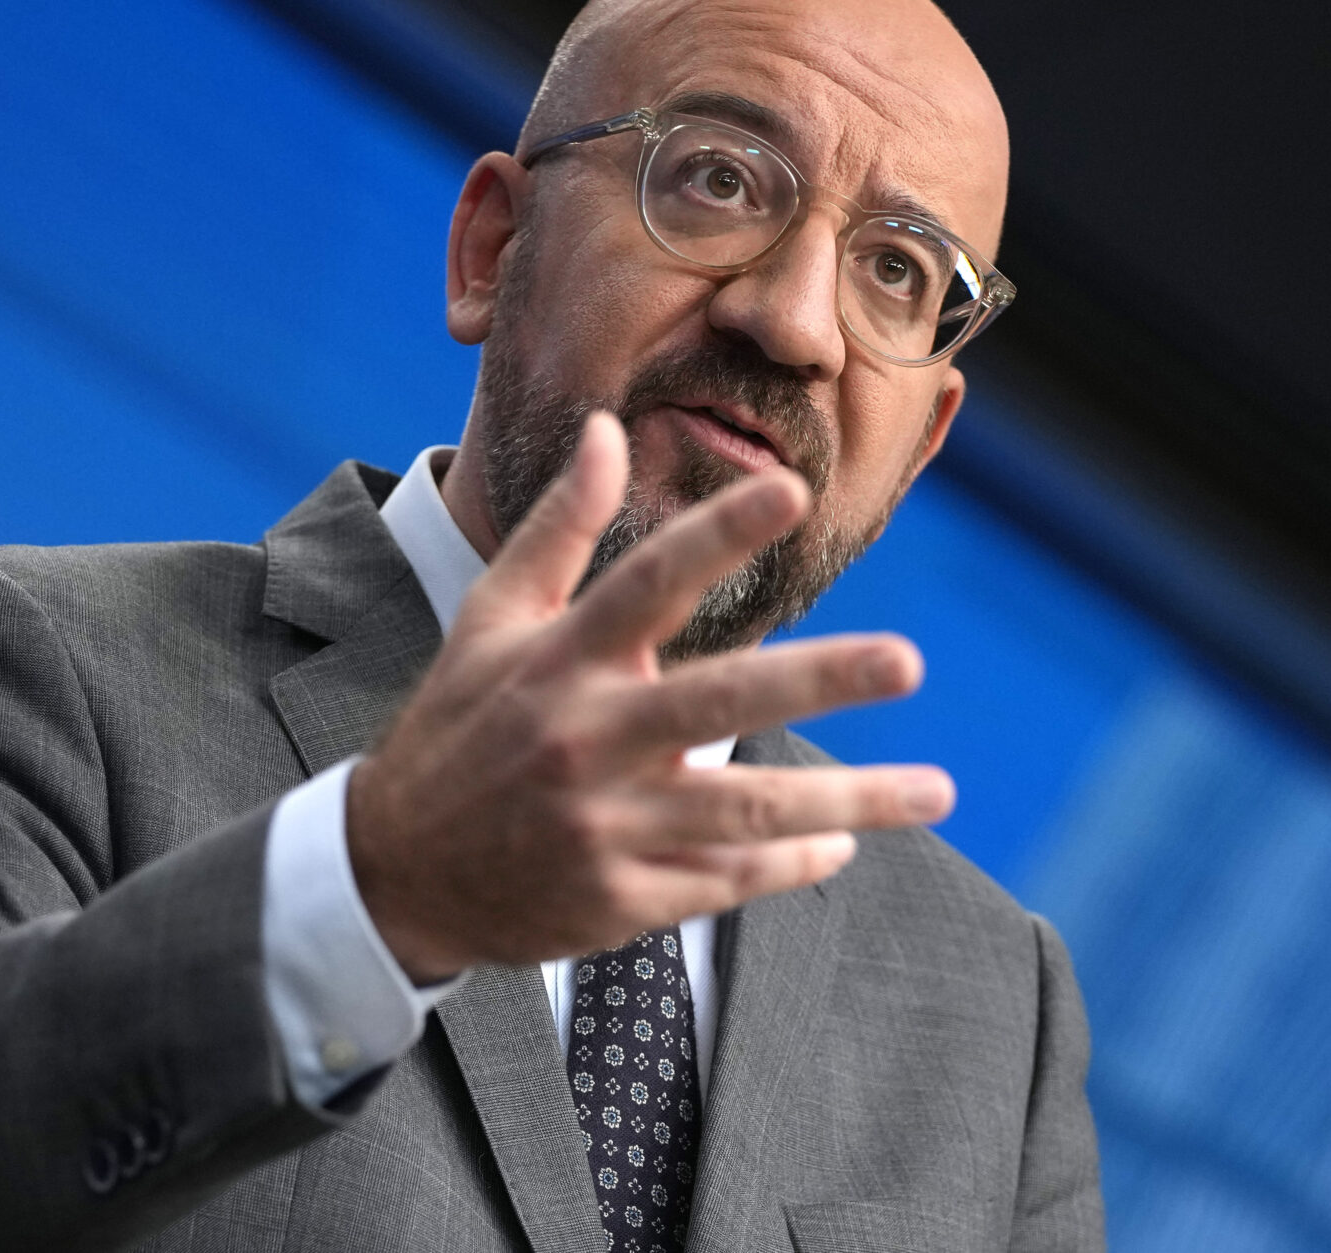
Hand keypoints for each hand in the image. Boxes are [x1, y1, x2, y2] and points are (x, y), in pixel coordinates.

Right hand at [345, 412, 954, 981]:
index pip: (643, 584)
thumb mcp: (490, 621)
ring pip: (743, 812)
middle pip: (716, 702)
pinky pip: (722, 880)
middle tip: (908, 661)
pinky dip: (788, 864)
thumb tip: (608, 429)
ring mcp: (602, 826)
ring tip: (935, 789)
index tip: (789, 491)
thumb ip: (559, 528)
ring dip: (848, 803)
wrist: (395, 872)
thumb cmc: (457, 727)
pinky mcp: (616, 900)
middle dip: (818, 680)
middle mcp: (583, 739)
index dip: (714, 533)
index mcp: (556, 662)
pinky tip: (839, 845)